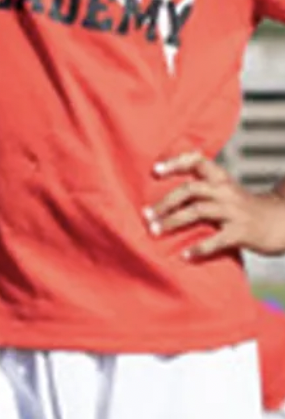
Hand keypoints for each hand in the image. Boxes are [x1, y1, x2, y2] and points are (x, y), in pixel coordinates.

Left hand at [146, 152, 284, 258]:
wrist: (279, 222)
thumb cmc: (244, 208)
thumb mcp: (227, 191)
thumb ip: (203, 186)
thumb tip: (169, 182)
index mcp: (222, 181)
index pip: (199, 162)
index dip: (177, 163)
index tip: (155, 170)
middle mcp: (227, 192)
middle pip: (191, 189)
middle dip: (165, 202)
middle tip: (146, 216)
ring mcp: (234, 212)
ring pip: (198, 211)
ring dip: (173, 221)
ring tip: (154, 232)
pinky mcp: (241, 232)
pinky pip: (217, 240)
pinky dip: (199, 248)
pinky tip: (184, 255)